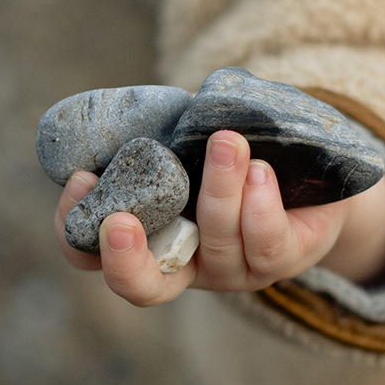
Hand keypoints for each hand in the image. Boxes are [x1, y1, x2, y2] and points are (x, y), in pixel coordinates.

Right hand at [53, 130, 384, 306]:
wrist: (312, 166)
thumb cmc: (237, 145)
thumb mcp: (190, 132)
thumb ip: (163, 122)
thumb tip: (137, 98)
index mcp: (148, 235)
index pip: (90, 252)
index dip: (73, 227)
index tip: (81, 181)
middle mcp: (187, 263)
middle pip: (144, 286)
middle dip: (126, 260)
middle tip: (120, 221)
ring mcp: (235, 269)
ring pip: (218, 244)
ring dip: (218, 190)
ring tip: (226, 140)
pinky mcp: (282, 259)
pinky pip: (266, 241)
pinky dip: (259, 204)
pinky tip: (261, 170)